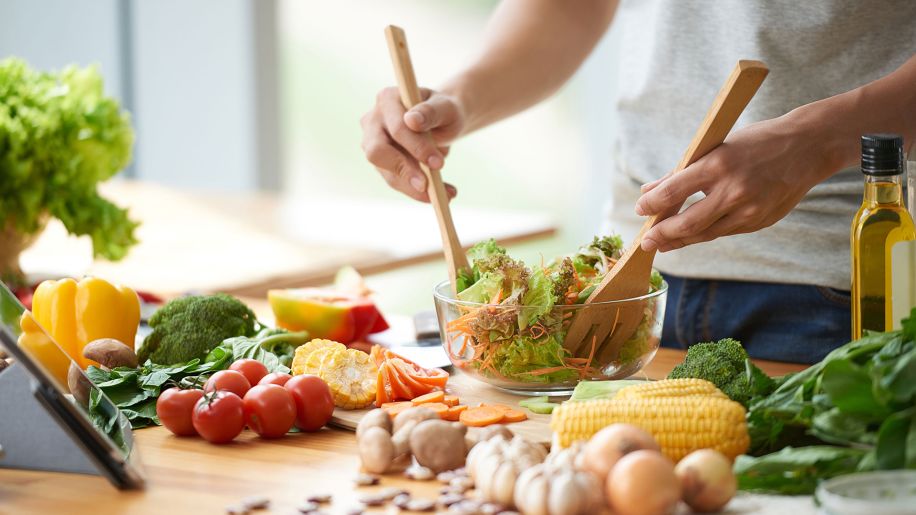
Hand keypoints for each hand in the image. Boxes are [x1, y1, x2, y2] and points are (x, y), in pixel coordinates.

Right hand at [360, 87, 465, 201]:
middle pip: (378, 152)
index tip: (439, 164)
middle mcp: (374, 120)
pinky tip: (441, 193)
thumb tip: (412, 121)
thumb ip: (431, 112)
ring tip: (445, 195)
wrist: (442, 121)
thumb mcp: (446, 107)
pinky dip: (417, 191)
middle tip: (429, 187)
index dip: (416, 147)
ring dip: (414, 188)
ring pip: (387, 172)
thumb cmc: (444, 111)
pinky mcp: (381, 163)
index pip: (396, 128)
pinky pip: (396, 181)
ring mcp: (373, 143)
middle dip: (405, 171)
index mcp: (387, 99)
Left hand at [634, 115, 834, 251]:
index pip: (673, 192)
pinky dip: (704, 234)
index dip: (651, 205)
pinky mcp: (759, 222)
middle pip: (687, 223)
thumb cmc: (757, 142)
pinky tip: (690, 236)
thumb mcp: (716, 147)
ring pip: (705, 234)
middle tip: (645, 242)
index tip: (640, 210)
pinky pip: (724, 232)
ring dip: (679, 241)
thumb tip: (648, 191)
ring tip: (662, 244)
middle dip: (661, 235)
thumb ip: (681, 172)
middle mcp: (733, 191)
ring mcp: (749, 210)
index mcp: (718, 165)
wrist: (809, 147)